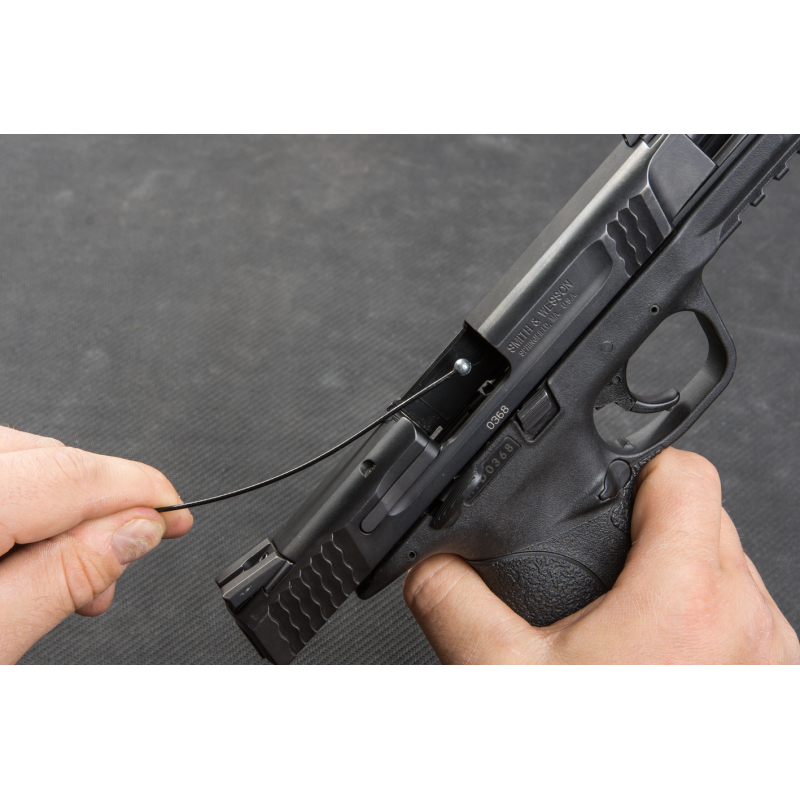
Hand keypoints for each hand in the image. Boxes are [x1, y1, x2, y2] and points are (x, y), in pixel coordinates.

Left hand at [0, 426, 192, 663]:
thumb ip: (65, 576)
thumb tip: (138, 530)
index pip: (74, 474)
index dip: (141, 492)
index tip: (177, 515)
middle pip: (50, 459)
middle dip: (100, 508)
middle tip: (117, 569)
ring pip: (25, 459)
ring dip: (61, 508)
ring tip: (66, 579)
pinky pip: (0, 472)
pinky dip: (24, 504)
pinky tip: (25, 551)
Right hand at [404, 448, 799, 663]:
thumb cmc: (592, 767)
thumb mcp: (503, 676)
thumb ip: (454, 600)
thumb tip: (430, 566)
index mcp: (684, 593)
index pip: (686, 472)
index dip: (643, 471)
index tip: (616, 494)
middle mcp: (749, 620)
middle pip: (707, 521)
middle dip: (654, 533)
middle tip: (608, 576)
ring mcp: (774, 662)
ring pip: (732, 574)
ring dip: (685, 582)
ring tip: (634, 628)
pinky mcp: (778, 695)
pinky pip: (751, 627)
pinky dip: (711, 629)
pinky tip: (665, 666)